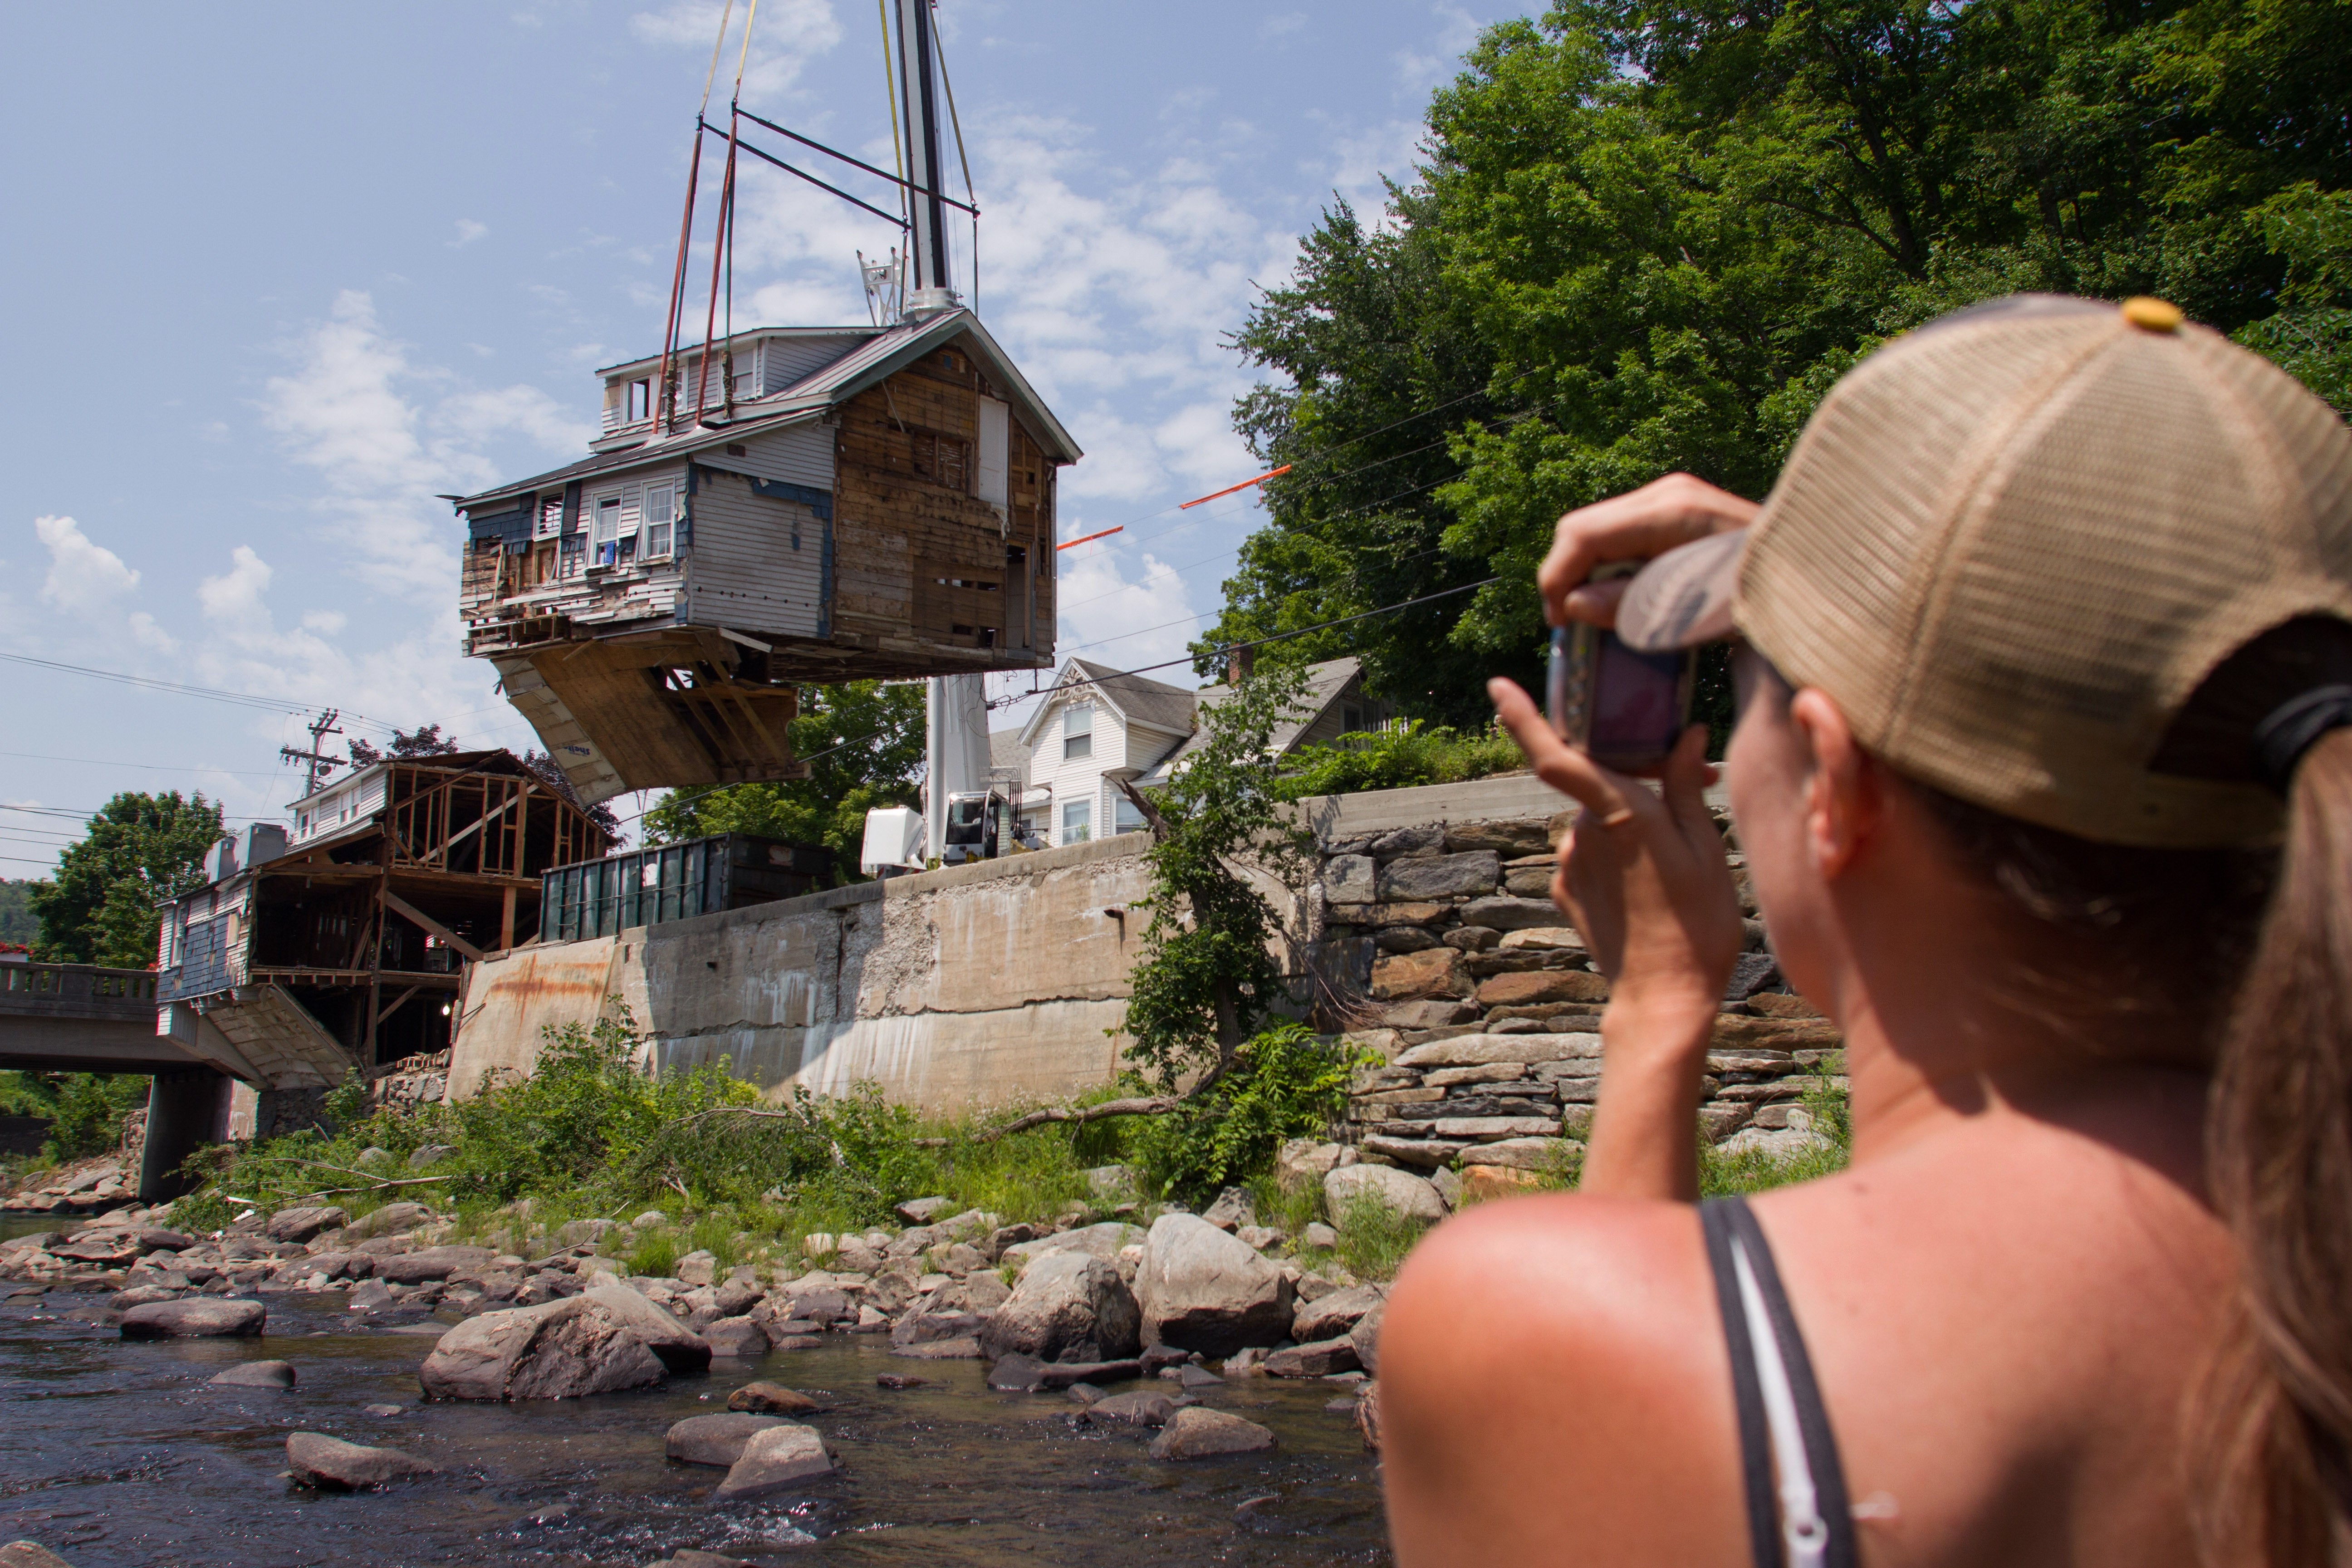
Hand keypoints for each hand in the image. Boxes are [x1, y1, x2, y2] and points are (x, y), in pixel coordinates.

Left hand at [1489, 676, 1743, 1199]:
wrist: (1662, 1001)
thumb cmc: (1697, 925)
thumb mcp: (1706, 850)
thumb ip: (1685, 787)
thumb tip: (1687, 735)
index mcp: (1618, 814)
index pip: (1556, 754)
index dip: (1522, 716)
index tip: (1496, 685)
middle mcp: (1582, 834)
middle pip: (1595, 782)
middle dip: (1632, 778)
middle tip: (1688, 792)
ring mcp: (1568, 864)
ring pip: (1595, 819)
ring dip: (1627, 822)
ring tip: (1674, 862)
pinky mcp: (1564, 890)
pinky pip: (1589, 852)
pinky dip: (1615, 854)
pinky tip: (1648, 887)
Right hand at [1537, 473, 1759, 627]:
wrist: (1818, 573)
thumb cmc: (1768, 598)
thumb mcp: (1699, 614)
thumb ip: (1635, 608)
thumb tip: (1575, 606)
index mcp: (1670, 513)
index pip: (1580, 535)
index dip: (1557, 581)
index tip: (1562, 625)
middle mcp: (1666, 494)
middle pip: (1581, 528)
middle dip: (1567, 577)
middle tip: (1575, 625)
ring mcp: (1671, 497)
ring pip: (1595, 531)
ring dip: (1588, 574)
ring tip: (1600, 616)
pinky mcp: (1676, 510)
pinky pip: (1620, 535)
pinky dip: (1610, 568)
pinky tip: (1627, 597)